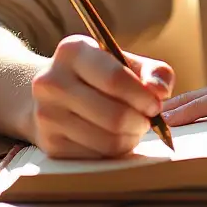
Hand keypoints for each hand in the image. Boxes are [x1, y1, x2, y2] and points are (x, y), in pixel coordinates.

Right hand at [29, 35, 174, 157]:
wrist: (46, 94)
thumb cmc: (97, 74)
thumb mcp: (122, 60)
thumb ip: (151, 71)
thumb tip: (160, 92)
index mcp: (73, 51)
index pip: (115, 78)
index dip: (142, 96)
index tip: (157, 104)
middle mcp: (52, 82)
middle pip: (114, 115)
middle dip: (141, 121)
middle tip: (149, 120)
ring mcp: (47, 116)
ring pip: (107, 140)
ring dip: (131, 137)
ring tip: (135, 127)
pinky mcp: (49, 145)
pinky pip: (96, 156)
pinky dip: (115, 150)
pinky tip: (116, 137)